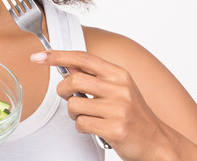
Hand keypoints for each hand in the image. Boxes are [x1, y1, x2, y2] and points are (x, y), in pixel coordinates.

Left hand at [30, 50, 174, 160]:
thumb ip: (94, 77)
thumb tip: (67, 66)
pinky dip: (82, 127)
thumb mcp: (119, 89)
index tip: (38, 57)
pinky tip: (95, 127)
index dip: (57, 55)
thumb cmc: (134, 115)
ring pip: (74, 104)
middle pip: (74, 80)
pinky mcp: (115, 128)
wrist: (157, 142)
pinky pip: (81, 123)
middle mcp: (120, 88)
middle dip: (63, 90)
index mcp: (119, 74)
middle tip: (68, 97)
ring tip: (87, 116)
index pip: (83, 57)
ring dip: (73, 113)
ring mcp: (118, 109)